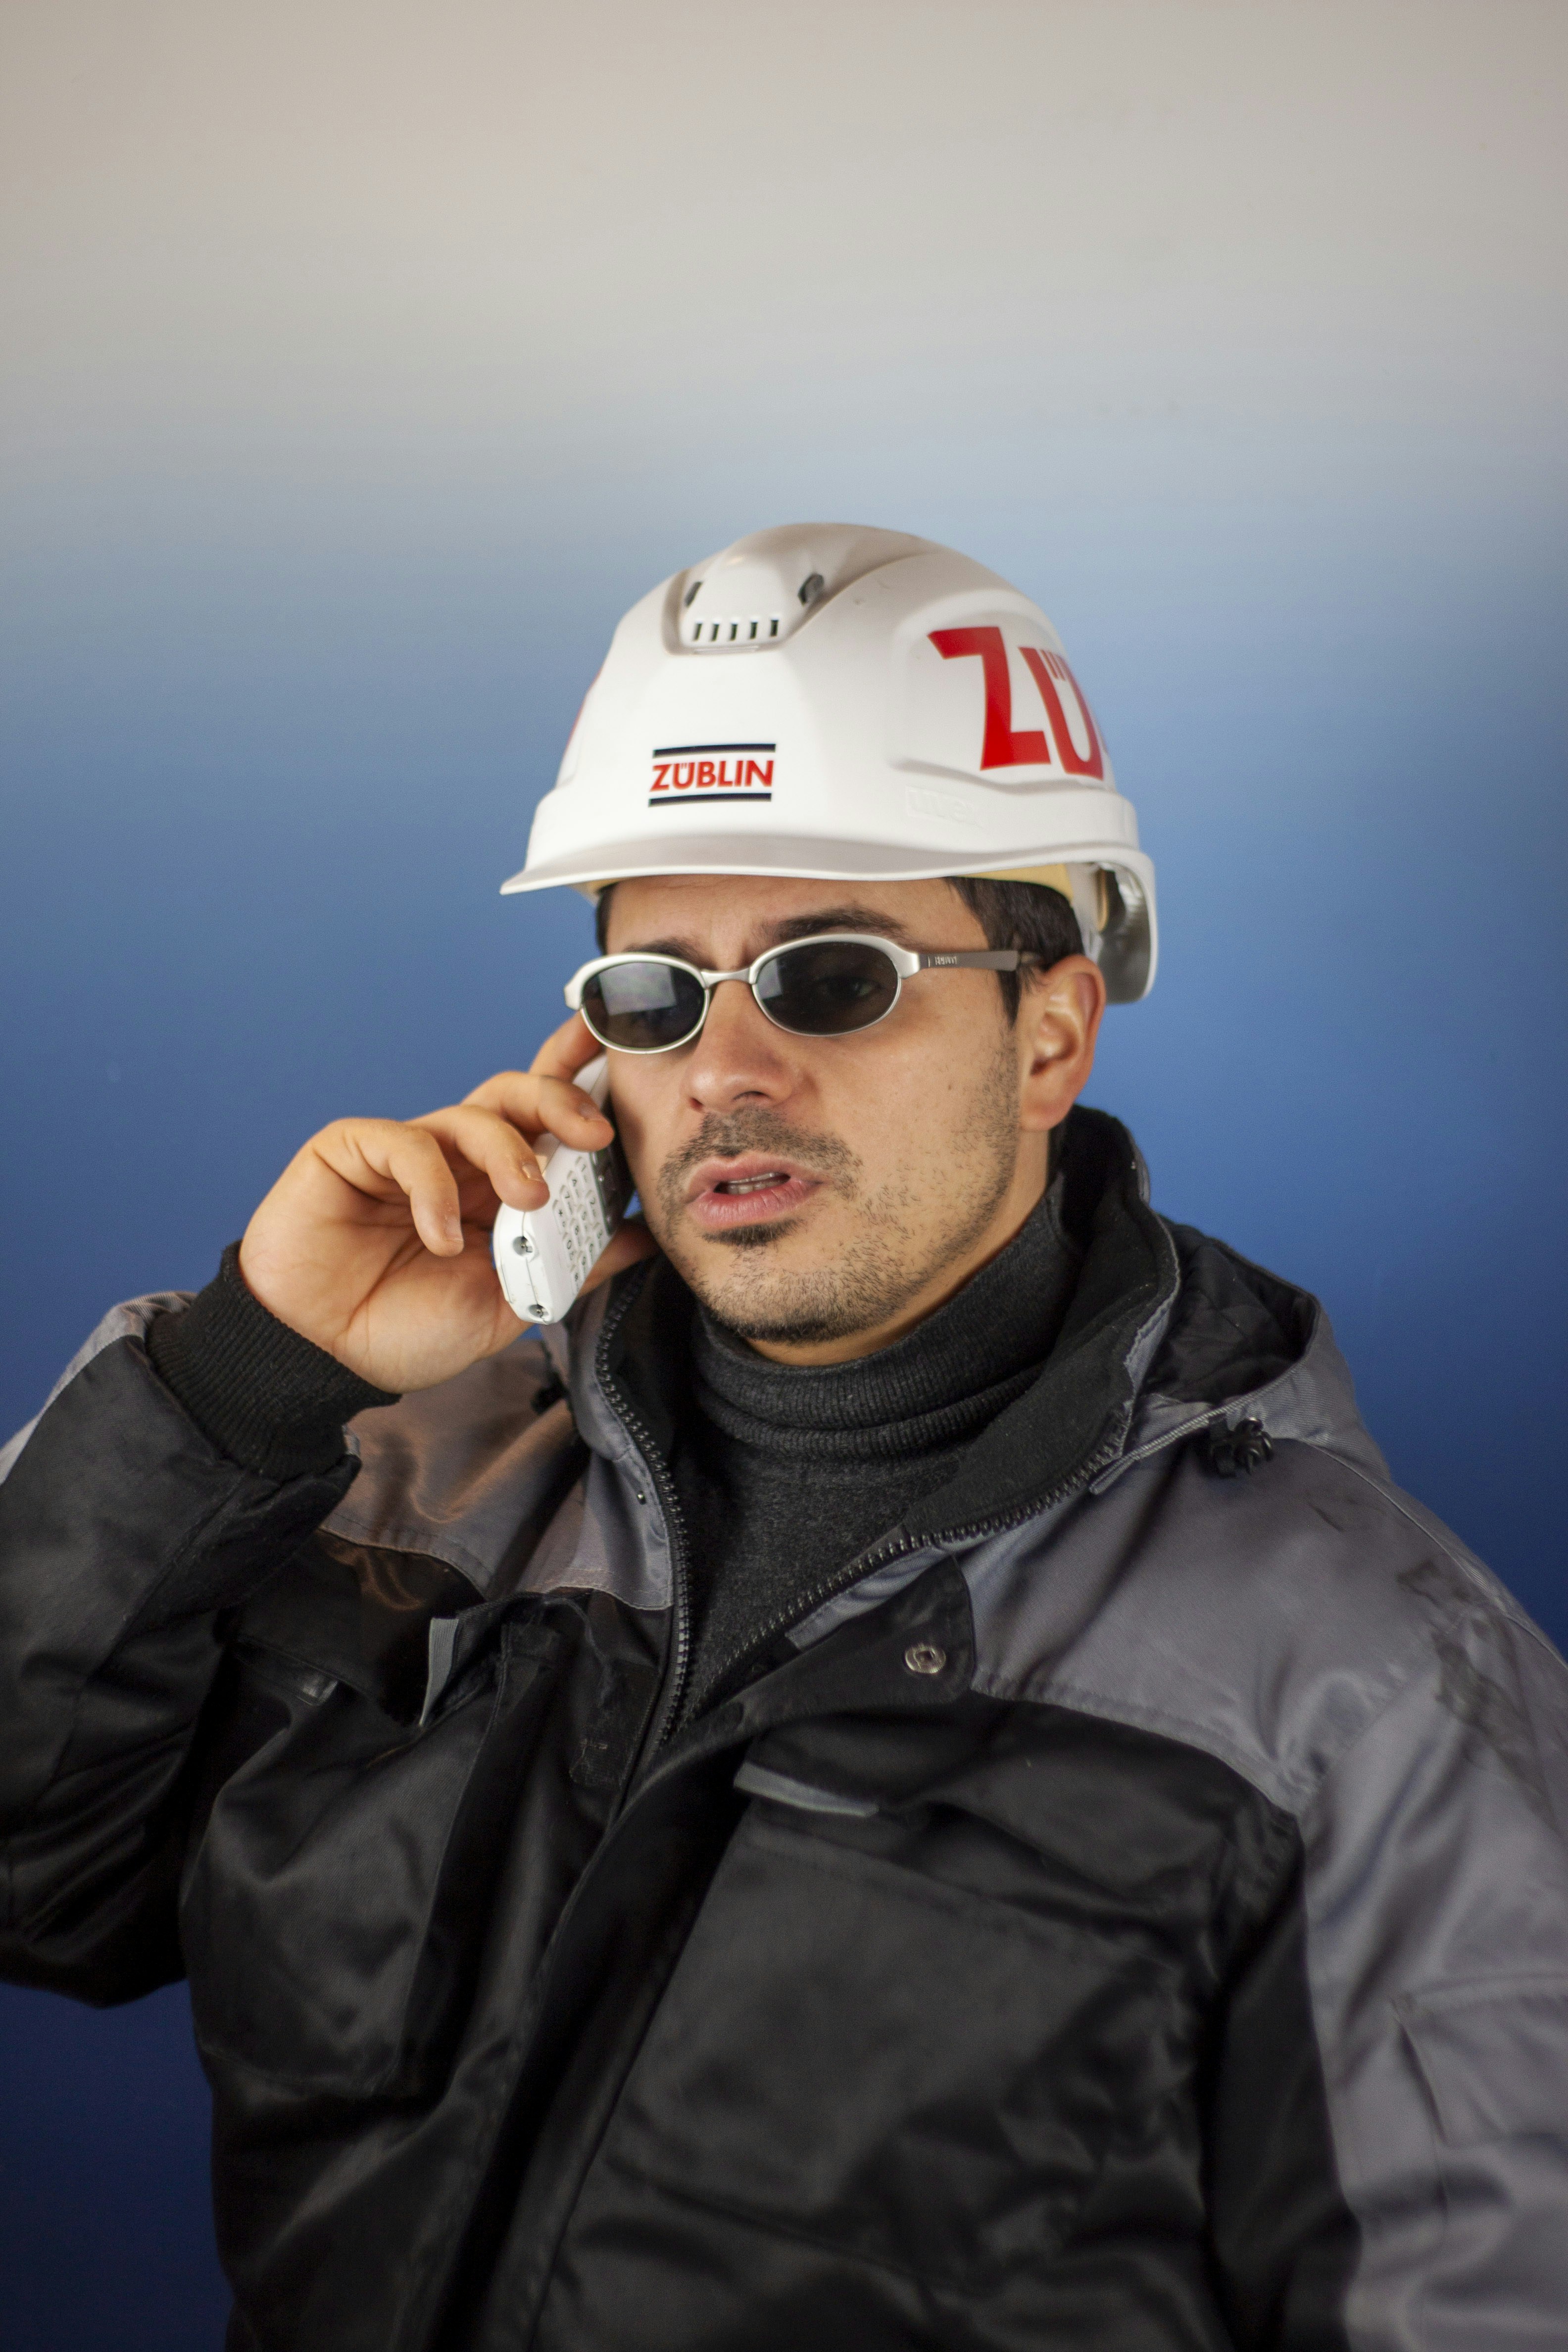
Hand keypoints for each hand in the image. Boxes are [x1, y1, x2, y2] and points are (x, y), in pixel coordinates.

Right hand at [238, 1015, 657, 1391]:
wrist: (320, 1359)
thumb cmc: (403, 1330)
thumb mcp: (508, 1304)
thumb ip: (572, 1266)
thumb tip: (643, 1237)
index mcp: (492, 1189)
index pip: (542, 1123)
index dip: (577, 1082)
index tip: (619, 1054)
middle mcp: (453, 1160)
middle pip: (514, 1096)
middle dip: (560, 1099)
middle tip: (594, 1134)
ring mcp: (402, 1152)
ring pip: (470, 1114)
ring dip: (509, 1153)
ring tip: (525, 1204)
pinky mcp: (350, 1150)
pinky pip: (406, 1144)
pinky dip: (434, 1187)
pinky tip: (439, 1237)